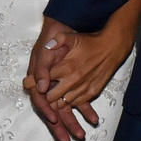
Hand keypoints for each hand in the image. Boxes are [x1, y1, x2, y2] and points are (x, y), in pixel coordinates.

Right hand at [23, 16, 82, 140]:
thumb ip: (42, 67)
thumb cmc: (56, 40)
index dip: (46, 111)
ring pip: (65, 111)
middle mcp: (48, 88)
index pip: (39, 101)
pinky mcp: (72, 87)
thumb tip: (40, 87)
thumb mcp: (48, 49)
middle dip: (58, 127)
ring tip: (81, 136)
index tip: (54, 119)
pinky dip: (86, 111)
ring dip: (72, 124)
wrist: (68, 29)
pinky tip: (94, 120)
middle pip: (51, 112)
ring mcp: (60, 89)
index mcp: (39, 80)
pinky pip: (78, 104)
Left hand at [35, 21, 136, 140]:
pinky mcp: (92, 93)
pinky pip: (75, 104)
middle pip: (50, 97)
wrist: (112, 47)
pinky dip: (68, 102)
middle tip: (39, 91)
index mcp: (65, 67)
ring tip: (50, 95)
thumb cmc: (89, 41)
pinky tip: (65, 96)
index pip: (43, 81)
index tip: (28, 83)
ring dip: (55, 101)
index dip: (33, 83)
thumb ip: (55, 42)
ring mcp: (83, 89)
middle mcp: (73, 81)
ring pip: (62, 104)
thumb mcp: (70, 37)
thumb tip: (44, 48)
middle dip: (43, 96)